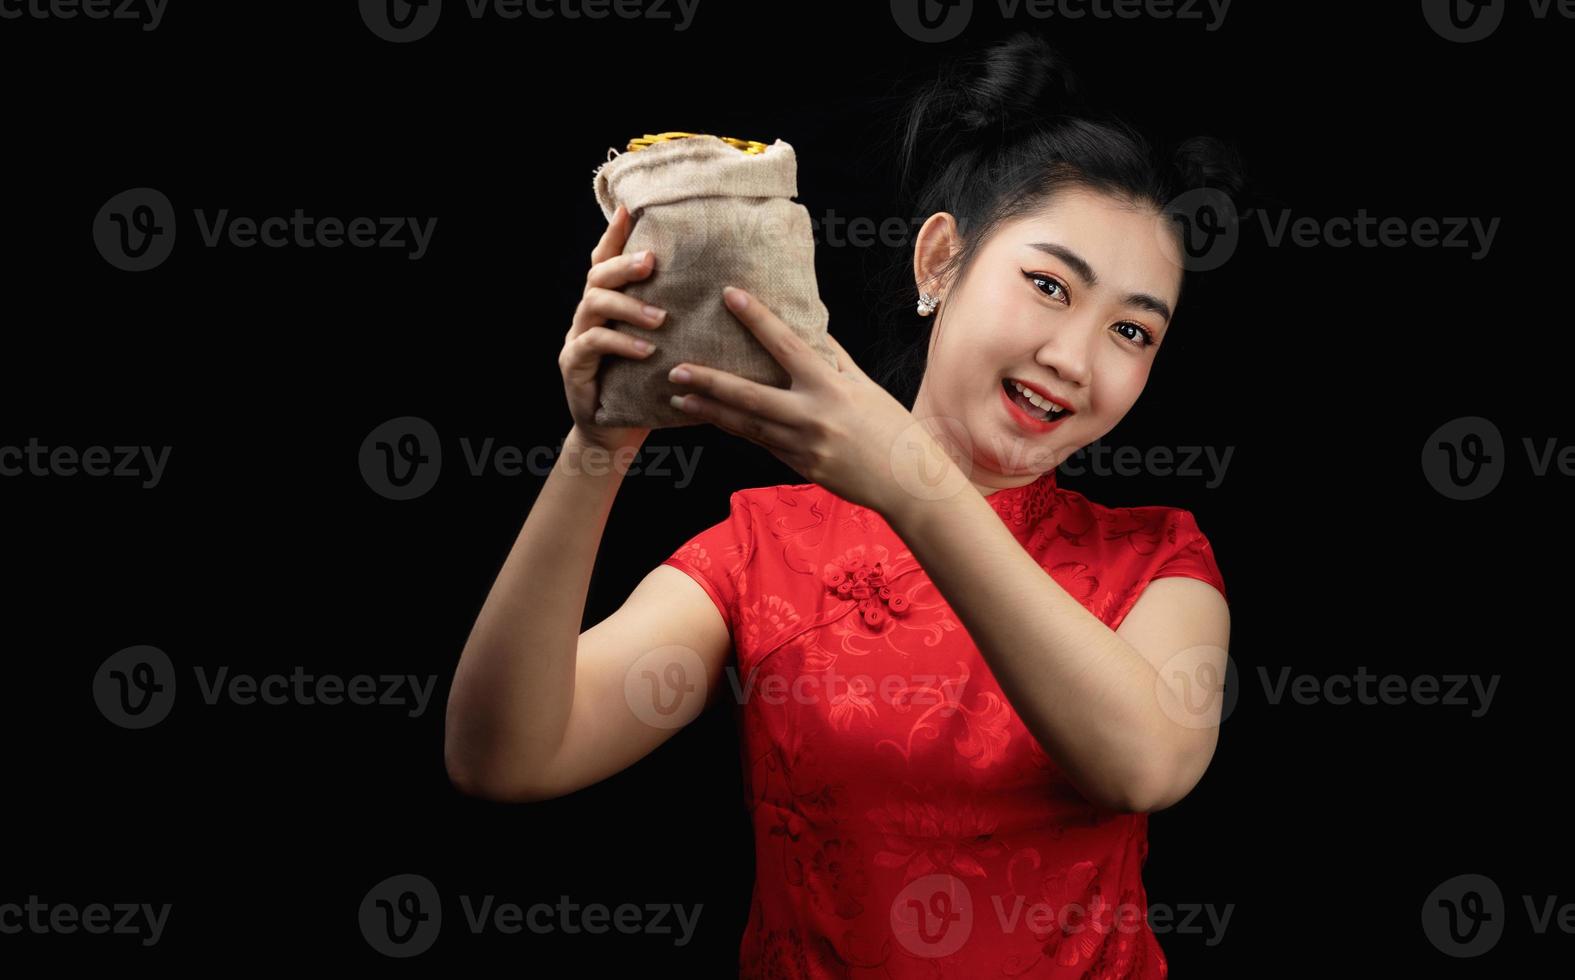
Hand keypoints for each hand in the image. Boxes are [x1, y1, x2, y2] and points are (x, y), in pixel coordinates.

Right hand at [560, 202, 666, 453]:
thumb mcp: (665, 349)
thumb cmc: (646, 387)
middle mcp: (588, 316)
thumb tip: (729, 296)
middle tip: (651, 262)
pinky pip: (592, 345)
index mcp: (609, 306)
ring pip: (593, 305)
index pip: (606, 261)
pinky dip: (620, 343)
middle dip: (624, 264)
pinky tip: (646, 350)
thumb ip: (677, 321)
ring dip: (629, 307)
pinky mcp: (573, 365)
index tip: (630, 210)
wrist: (615, 432)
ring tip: (660, 318)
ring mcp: (577, 339)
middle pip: (598, 276)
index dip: (614, 236)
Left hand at [666, 286, 954, 517]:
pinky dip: (736, 431)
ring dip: (710, 411)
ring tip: (679, 397)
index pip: (786, 345)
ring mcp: (802, 446)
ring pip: (746, 426)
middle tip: (675, 368)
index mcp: (830, 386)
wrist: (907, 480)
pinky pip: (761, 445)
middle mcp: (811, 415)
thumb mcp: (864, 385)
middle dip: (709, 381)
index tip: (729, 295)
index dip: (756, 318)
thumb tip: (808, 327)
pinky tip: (713, 420)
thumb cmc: (890, 426)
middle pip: (749, 395)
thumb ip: (833, 358)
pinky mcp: (799, 468)